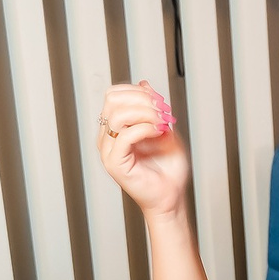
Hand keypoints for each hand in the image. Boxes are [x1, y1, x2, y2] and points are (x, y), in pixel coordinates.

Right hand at [96, 82, 188, 217]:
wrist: (171, 196)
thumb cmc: (168, 168)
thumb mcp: (164, 128)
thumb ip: (153, 107)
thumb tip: (144, 83)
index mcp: (115, 128)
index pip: (114, 95)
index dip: (137, 91)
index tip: (160, 101)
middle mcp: (108, 138)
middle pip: (112, 100)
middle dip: (141, 99)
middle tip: (162, 110)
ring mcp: (108, 151)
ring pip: (117, 115)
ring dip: (145, 113)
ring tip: (162, 123)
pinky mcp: (114, 164)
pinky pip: (125, 136)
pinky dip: (145, 129)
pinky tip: (160, 133)